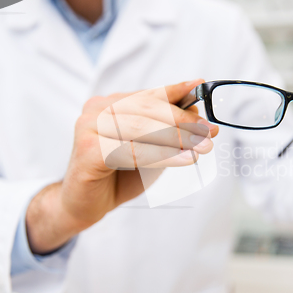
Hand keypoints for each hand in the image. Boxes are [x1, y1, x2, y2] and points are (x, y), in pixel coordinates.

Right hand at [26, 79, 218, 253]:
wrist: (85, 204)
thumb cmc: (118, 174)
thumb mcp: (150, 148)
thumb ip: (169, 132)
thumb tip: (198, 116)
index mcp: (112, 103)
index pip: (150, 94)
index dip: (177, 92)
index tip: (200, 88)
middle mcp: (98, 109)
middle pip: (147, 108)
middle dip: (182, 120)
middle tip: (208, 132)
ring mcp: (89, 126)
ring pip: (141, 128)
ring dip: (177, 138)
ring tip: (202, 148)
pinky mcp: (88, 149)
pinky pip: (132, 151)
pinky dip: (163, 155)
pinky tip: (185, 160)